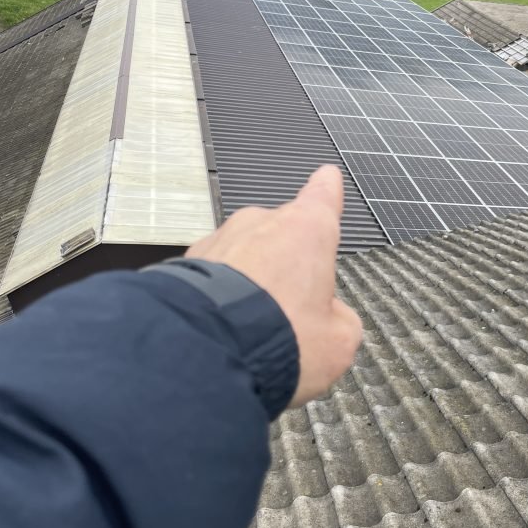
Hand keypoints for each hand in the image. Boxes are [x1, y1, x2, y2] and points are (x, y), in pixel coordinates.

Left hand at [185, 165, 362, 406]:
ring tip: (250, 329)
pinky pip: (214, 276)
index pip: (322, 197)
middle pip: (282, 238)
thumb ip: (339, 321)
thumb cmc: (283, 336)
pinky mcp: (188, 261)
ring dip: (250, 283)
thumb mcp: (337, 341)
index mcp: (307, 229)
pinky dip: (219, 296)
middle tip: (287, 315)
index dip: (326, 190)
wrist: (209, 348)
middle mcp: (262, 222)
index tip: (327, 178)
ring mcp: (222, 238)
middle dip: (285, 268)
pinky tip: (222, 328)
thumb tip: (329, 318)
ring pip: (245, 257)